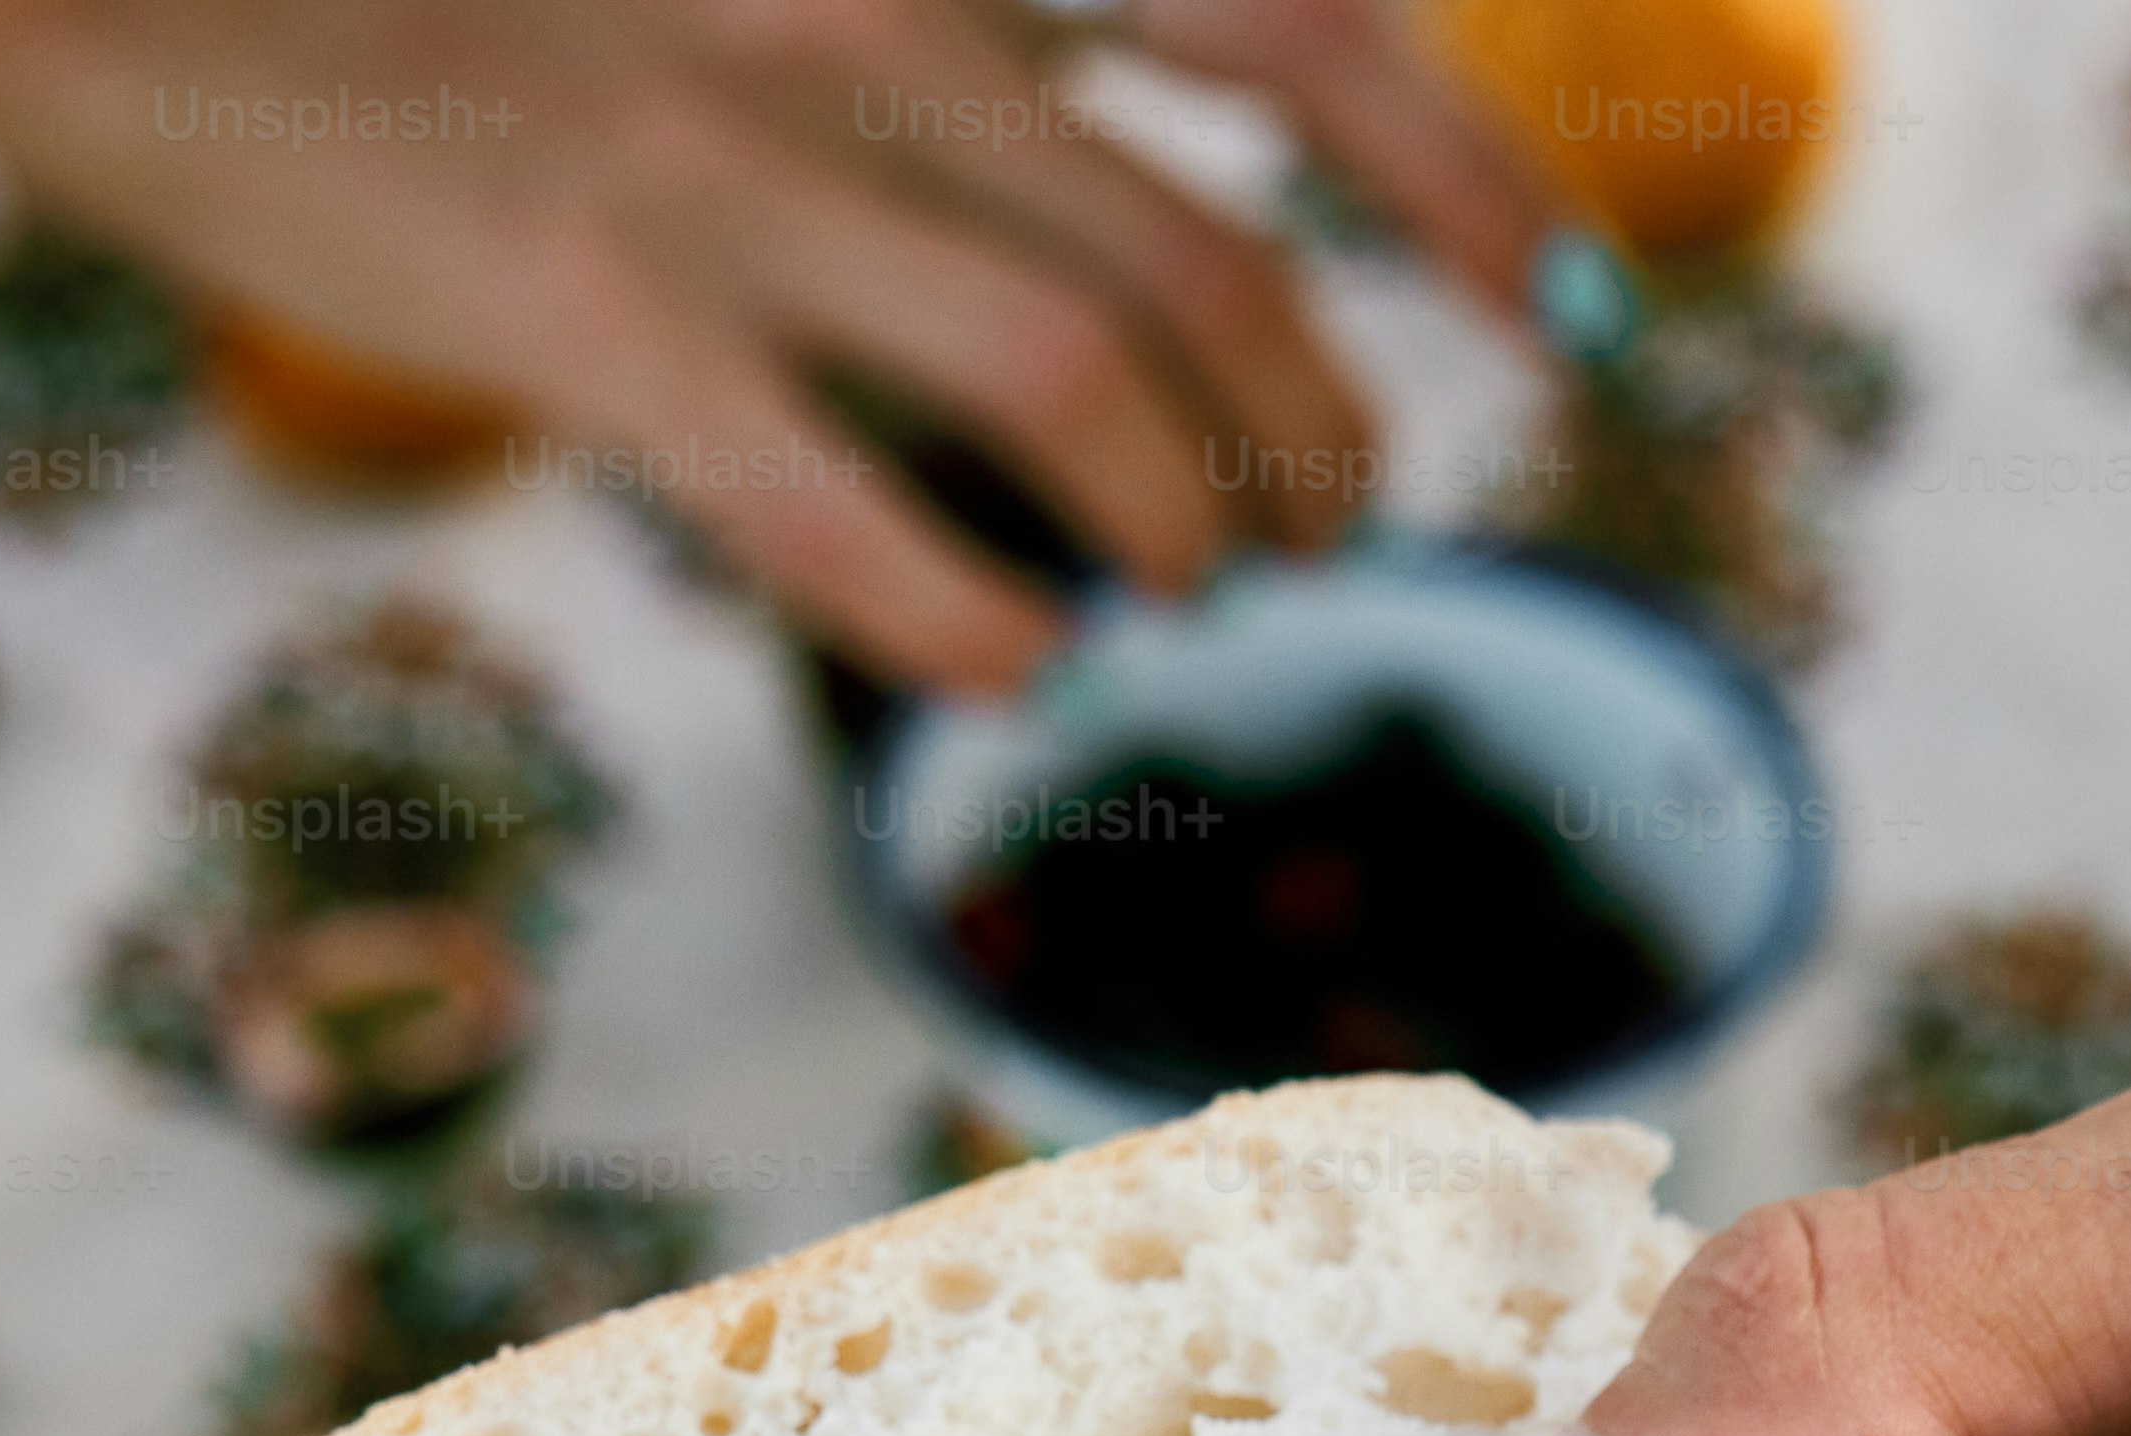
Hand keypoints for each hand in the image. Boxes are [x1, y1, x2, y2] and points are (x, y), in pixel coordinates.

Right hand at [0, 0, 1559, 690]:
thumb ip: (915, 67)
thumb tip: (1090, 220)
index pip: (1287, 18)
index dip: (1458, 178)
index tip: (1540, 317)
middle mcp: (858, 6)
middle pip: (1213, 258)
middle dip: (1316, 434)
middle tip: (1318, 535)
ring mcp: (725, 161)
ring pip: (1088, 389)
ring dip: (1181, 541)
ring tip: (1178, 608)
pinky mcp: (590, 312)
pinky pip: (857, 521)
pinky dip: (981, 633)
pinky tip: (1008, 674)